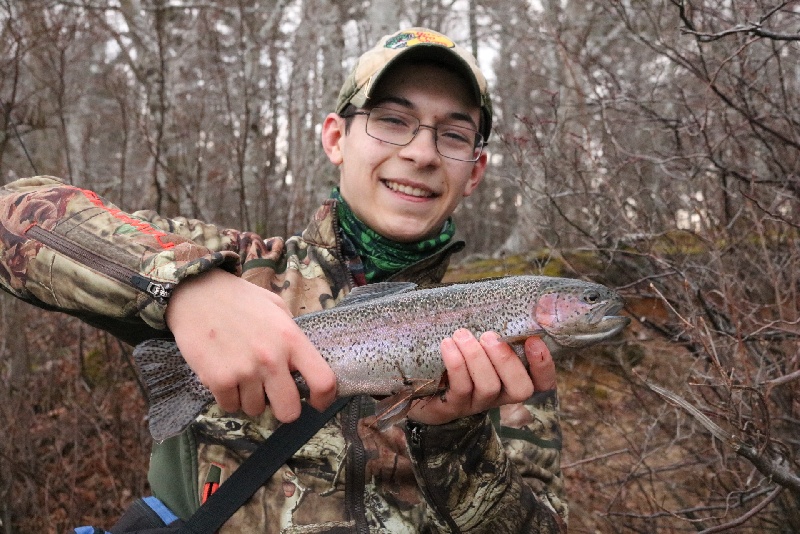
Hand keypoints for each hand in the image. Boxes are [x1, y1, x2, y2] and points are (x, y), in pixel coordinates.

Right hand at [165, 269, 336, 422]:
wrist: (197, 293)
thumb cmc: (240, 299)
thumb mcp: (276, 308)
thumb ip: (292, 336)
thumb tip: (302, 365)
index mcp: (291, 339)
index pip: (323, 381)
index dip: (324, 399)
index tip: (316, 402)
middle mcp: (272, 359)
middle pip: (289, 411)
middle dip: (283, 408)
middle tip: (274, 396)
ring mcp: (244, 371)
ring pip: (255, 410)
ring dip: (251, 399)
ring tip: (243, 376)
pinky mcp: (218, 380)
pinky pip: (230, 406)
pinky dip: (228, 397)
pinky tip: (225, 376)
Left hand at [407, 330, 555, 424]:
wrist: (411, 383)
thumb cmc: (450, 353)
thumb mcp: (472, 341)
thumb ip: (490, 328)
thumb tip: (501, 298)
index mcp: (509, 379)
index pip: (541, 383)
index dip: (544, 366)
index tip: (534, 340)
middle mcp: (497, 395)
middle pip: (520, 389)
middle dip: (507, 360)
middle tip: (490, 336)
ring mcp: (475, 404)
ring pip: (489, 387)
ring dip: (477, 358)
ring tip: (462, 335)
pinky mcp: (450, 408)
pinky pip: (460, 389)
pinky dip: (457, 365)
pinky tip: (448, 345)